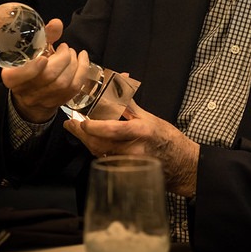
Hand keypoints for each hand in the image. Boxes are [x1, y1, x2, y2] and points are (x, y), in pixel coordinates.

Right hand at [1, 18, 89, 122]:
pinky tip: (83, 58)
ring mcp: (43, 99)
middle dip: (62, 58)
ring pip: (62, 83)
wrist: (32, 94)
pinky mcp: (58, 102)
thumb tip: (57, 23)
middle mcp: (25, 91)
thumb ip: (43, 36)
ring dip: (73, 64)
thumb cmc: (30, 65)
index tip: (43, 57)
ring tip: (72, 53)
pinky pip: (74, 88)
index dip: (31, 69)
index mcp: (12, 77)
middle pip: (47, 77)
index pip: (18, 77)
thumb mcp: (30, 50)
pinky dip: (82, 70)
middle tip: (65, 48)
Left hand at [64, 99, 198, 197]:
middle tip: (71, 124)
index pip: (112, 130)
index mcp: (140, 132)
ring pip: (99, 153)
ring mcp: (128, 163)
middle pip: (99, 144)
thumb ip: (128, 101)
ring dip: (87, 141)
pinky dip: (97, 150)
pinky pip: (105, 160)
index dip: (93, 126)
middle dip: (82, 134)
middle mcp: (133, 150)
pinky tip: (94, 142)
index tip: (80, 121)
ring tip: (79, 130)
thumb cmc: (165, 137)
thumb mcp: (148, 117)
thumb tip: (119, 79)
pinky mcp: (124, 172)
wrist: (179, 162)